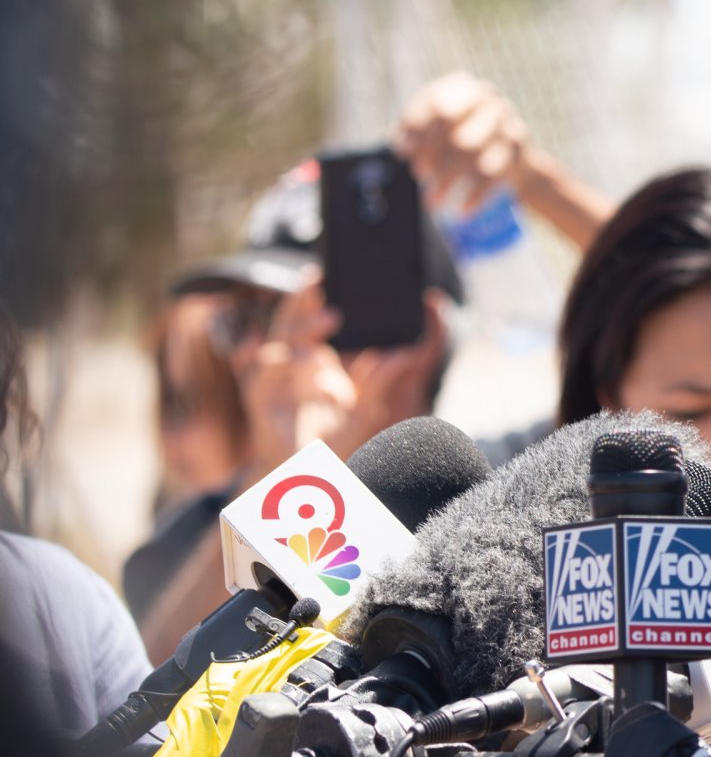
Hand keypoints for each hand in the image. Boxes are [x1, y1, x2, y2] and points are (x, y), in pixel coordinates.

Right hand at [233, 274, 447, 473]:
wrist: (303, 486)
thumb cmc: (331, 445)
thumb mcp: (365, 409)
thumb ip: (381, 381)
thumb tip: (403, 352)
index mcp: (312, 362)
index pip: (309, 320)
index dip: (312, 295)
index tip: (326, 270)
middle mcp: (290, 369)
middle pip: (288, 323)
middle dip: (302, 299)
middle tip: (321, 278)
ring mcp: (273, 385)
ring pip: (277, 343)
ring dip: (301, 329)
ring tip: (332, 319)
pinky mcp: (261, 405)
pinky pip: (262, 377)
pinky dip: (284, 365)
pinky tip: (311, 364)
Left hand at [396, 71, 532, 214]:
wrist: (514, 159)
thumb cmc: (465, 141)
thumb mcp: (439, 131)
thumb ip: (416, 133)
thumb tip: (401, 146)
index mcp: (464, 88)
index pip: (434, 103)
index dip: (415, 128)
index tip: (402, 153)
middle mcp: (488, 100)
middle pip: (451, 123)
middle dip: (431, 153)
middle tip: (419, 174)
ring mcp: (506, 124)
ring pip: (470, 151)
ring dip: (446, 180)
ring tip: (432, 202)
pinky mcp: (519, 152)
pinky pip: (493, 175)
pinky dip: (474, 196)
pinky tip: (462, 211)